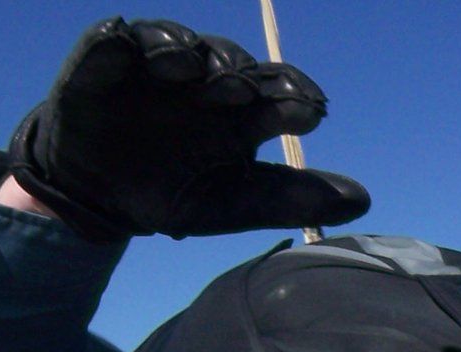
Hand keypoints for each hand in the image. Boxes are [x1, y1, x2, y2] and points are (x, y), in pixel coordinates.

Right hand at [10, 17, 369, 239]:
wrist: (98, 199)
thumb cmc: (171, 193)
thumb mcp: (231, 204)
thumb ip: (290, 198)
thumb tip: (362, 201)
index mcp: (240, 113)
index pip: (279, 93)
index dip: (295, 96)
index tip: (312, 112)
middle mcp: (203, 82)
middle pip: (231, 63)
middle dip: (240, 74)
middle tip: (245, 93)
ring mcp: (155, 67)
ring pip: (178, 43)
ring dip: (188, 52)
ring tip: (193, 70)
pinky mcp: (105, 59)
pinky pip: (115, 39)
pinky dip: (126, 42)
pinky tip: (139, 53)